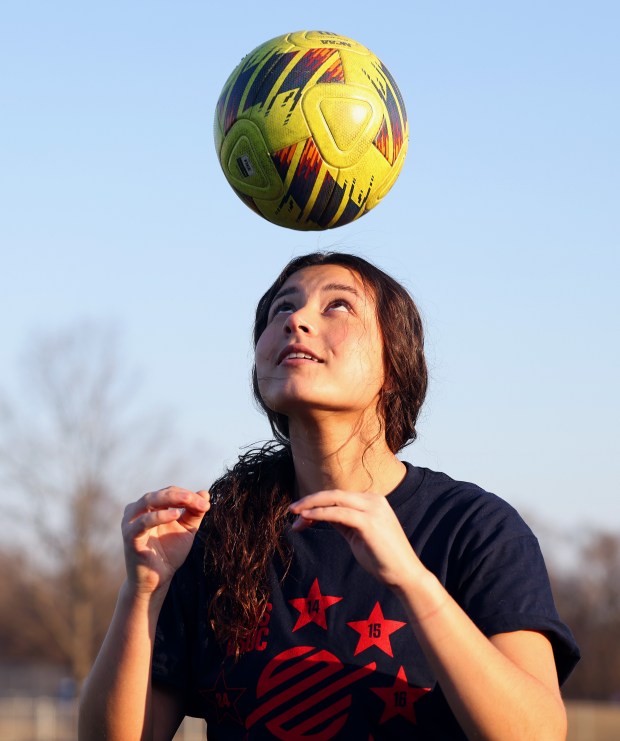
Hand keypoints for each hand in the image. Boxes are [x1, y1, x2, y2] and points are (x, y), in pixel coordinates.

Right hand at [121, 487, 209, 595]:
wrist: (156, 580)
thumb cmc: (169, 553)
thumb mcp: (186, 530)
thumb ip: (194, 512)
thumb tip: (205, 493)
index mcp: (150, 507)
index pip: (170, 492)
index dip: (188, 495)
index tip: (206, 504)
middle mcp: (137, 510)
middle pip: (160, 493)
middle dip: (181, 495)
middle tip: (199, 501)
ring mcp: (131, 522)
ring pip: (149, 501)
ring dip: (171, 499)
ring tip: (189, 500)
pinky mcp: (130, 537)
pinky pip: (143, 522)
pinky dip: (159, 516)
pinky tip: (175, 515)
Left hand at [289, 490, 422, 589]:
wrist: (405, 575)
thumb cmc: (382, 558)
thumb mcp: (358, 535)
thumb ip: (343, 522)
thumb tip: (321, 514)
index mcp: (372, 501)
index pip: (338, 497)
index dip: (316, 503)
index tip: (299, 515)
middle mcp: (373, 500)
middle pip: (334, 494)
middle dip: (310, 500)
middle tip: (291, 509)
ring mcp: (373, 509)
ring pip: (334, 499)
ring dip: (311, 506)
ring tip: (294, 515)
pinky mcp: (369, 522)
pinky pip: (338, 513)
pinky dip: (320, 513)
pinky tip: (306, 518)